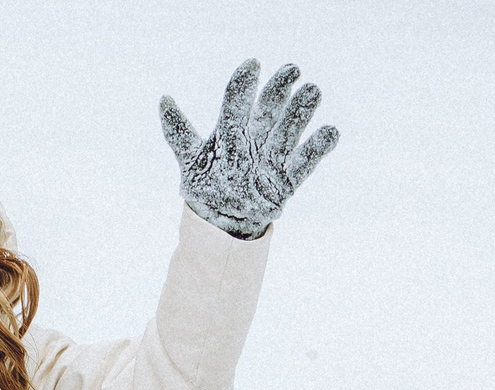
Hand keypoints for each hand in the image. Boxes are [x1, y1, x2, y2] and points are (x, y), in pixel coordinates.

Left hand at [160, 59, 338, 239]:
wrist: (222, 220)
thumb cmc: (207, 185)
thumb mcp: (189, 159)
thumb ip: (177, 131)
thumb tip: (163, 99)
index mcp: (232, 131)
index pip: (236, 104)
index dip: (243, 85)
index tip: (252, 64)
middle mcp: (255, 139)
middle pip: (269, 110)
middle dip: (280, 90)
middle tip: (292, 70)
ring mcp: (272, 158)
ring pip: (288, 131)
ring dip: (301, 112)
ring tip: (313, 90)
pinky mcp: (287, 180)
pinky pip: (305, 163)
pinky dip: (318, 148)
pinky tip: (330, 131)